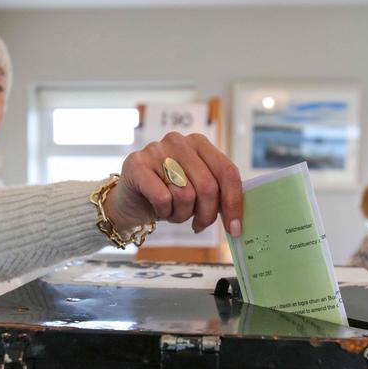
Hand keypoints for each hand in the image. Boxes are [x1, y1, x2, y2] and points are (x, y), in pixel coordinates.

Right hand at [103, 132, 242, 236]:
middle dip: (206, 214)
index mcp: (199, 143)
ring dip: (182, 214)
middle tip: (199, 225)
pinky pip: (163, 198)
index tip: (235, 227)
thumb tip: (237, 219)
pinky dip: (163, 212)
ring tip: (173, 212)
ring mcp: (156, 150)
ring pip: (185, 194)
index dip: (233, 202)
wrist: (129, 201)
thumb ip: (217, 192)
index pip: (227, 171)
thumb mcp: (197, 189)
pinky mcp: (136, 164)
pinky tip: (158, 209)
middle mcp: (178, 141)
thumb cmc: (168, 195)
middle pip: (208, 186)